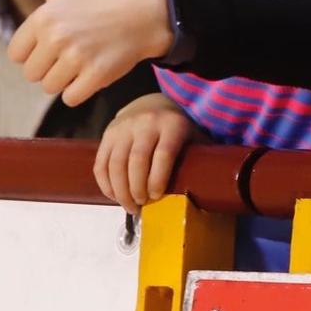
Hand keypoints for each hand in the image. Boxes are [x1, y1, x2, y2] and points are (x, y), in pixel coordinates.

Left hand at [5, 0, 171, 105]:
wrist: (139, 16)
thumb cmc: (96, 2)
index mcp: (43, 17)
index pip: (17, 54)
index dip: (35, 50)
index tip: (55, 39)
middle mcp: (57, 36)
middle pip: (32, 74)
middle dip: (50, 67)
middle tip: (72, 50)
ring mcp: (77, 56)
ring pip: (50, 88)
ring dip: (66, 80)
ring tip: (83, 60)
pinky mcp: (96, 74)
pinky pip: (71, 98)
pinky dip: (81, 90)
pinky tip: (93, 71)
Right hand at [94, 91, 197, 211]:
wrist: (151, 104)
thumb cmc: (177, 129)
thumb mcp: (192, 137)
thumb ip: (199, 159)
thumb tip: (208, 192)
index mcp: (172, 124)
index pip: (163, 153)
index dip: (158, 178)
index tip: (156, 196)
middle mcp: (146, 122)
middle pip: (136, 161)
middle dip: (137, 189)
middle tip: (141, 205)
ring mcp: (124, 127)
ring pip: (115, 164)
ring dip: (120, 191)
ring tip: (130, 206)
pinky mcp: (107, 133)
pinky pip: (101, 163)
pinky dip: (105, 184)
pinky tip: (114, 196)